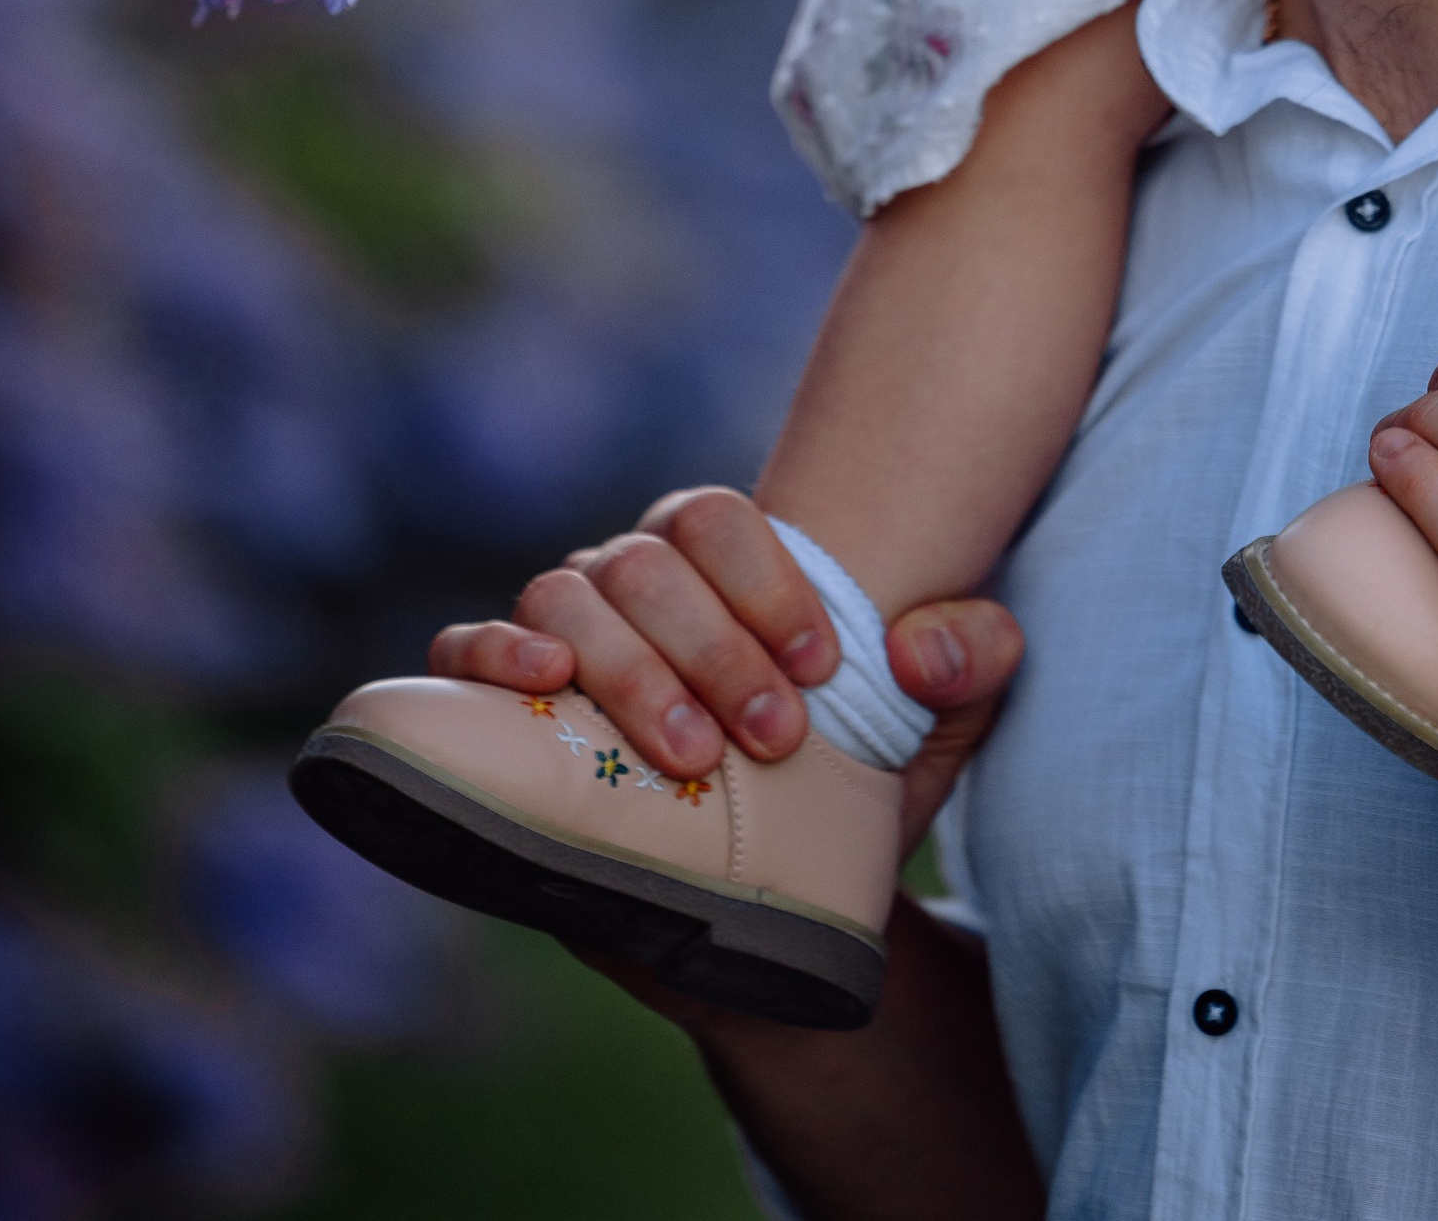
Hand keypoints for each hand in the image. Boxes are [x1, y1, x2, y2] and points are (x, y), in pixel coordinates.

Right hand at [425, 483, 1020, 857]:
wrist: (779, 916)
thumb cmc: (850, 791)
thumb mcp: (935, 734)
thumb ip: (973, 662)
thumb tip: (925, 648)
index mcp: (716, 567)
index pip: (715, 519)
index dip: (764, 579)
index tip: (824, 669)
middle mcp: (628, 589)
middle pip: (644, 564)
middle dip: (713, 649)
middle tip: (776, 741)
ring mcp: (562, 648)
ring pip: (563, 597)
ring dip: (630, 669)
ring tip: (690, 752)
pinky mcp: (503, 721)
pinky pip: (464, 649)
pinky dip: (491, 654)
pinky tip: (545, 685)